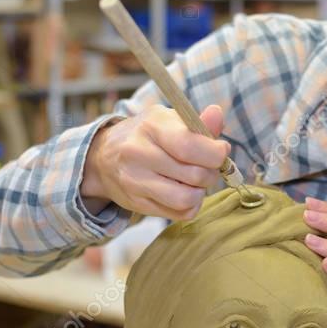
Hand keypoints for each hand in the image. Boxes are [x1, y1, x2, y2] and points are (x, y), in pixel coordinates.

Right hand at [81, 104, 229, 219]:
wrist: (104, 157)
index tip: (222, 151)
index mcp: (151, 126)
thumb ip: (198, 122)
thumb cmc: (147, 135)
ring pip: (186, 199)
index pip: (188, 145)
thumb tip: (217, 114)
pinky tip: (183, 191)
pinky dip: (190, 205)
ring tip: (196, 181)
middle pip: (194, 175)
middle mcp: (138, 154)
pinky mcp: (137, 204)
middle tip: (209, 166)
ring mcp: (135, 182)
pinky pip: (179, 214)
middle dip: (212, 172)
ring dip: (200, 192)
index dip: (215, 153)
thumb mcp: (168, 120)